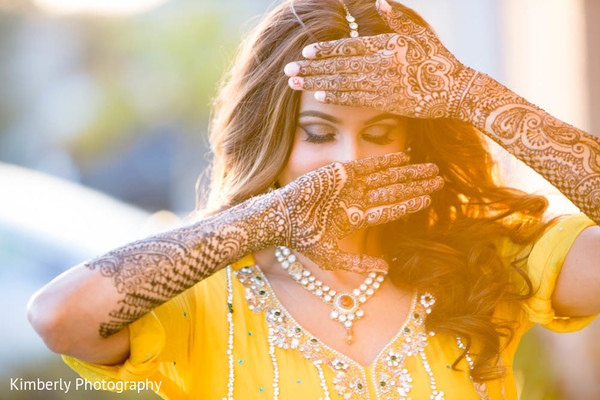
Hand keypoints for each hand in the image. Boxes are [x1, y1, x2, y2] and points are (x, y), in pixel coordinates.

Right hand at [272, 152, 443, 271]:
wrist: (282, 218)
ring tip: (430, 168)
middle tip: (440, 180)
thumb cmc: (303, 239)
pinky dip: (385, 161)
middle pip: (394, 191)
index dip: (410, 204)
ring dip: (408, 173)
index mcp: (357, 218)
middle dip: (417, 186)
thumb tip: (387, 269)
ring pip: (386, 177)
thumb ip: (359, 263)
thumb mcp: (332, 258)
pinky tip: (404, 158)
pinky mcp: (340, 172)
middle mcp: (357, 200)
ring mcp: (350, 185)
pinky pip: (368, 165)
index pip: (391, 210)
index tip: (429, 200)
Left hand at [284, 0, 477, 118]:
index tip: (306, 51)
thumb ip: (396, 19)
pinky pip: (356, 100)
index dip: (326, 49)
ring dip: (317, 84)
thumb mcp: (420, 35)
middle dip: (312, 68)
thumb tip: (379, 0)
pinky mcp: (387, 103)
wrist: (458, 92)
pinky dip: (337, 98)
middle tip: (288, 68)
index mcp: (388, 44)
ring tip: (294, 83)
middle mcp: (383, 64)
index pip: (350, 46)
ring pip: (343, 84)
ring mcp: (384, 85)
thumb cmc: (439, 61)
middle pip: (340, 66)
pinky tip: (319, 96)